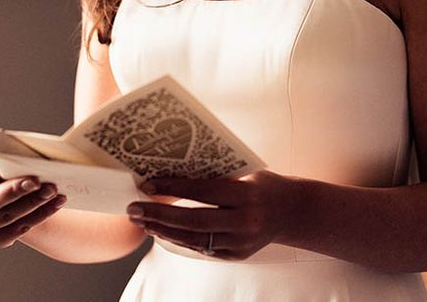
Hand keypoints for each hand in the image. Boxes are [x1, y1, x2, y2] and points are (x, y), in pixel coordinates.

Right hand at [0, 163, 66, 248]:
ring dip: (34, 202)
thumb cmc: (1, 170)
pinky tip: (57, 202)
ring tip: (53, 188)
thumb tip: (29, 155)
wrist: (4, 195)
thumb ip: (4, 159)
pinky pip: (20, 228)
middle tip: (37, 180)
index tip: (13, 162)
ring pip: (8, 216)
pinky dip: (41, 214)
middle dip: (15, 190)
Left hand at [126, 171, 299, 259]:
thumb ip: (216, 176)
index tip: (148, 185)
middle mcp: (244, 221)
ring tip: (143, 221)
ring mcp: (240, 242)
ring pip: (194, 239)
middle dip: (159, 215)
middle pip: (193, 221)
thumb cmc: (264, 184)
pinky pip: (202, 248)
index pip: (202, 192)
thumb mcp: (245, 173)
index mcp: (246, 194)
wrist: (292, 211)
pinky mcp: (236, 255)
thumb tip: (174, 172)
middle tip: (135, 209)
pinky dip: (181, 239)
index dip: (173, 189)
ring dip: (164, 230)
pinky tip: (164, 230)